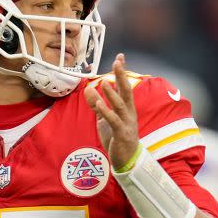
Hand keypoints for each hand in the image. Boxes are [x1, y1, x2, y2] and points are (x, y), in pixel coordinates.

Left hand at [84, 53, 139, 168]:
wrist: (127, 161)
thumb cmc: (117, 138)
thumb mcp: (104, 120)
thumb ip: (96, 105)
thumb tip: (88, 89)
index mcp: (127, 108)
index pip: (125, 86)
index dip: (122, 72)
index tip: (120, 57)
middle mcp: (129, 113)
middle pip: (126, 91)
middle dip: (121, 77)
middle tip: (118, 62)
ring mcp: (127, 123)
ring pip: (120, 106)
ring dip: (112, 94)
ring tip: (104, 81)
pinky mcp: (121, 134)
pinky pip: (114, 121)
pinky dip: (106, 112)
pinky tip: (99, 105)